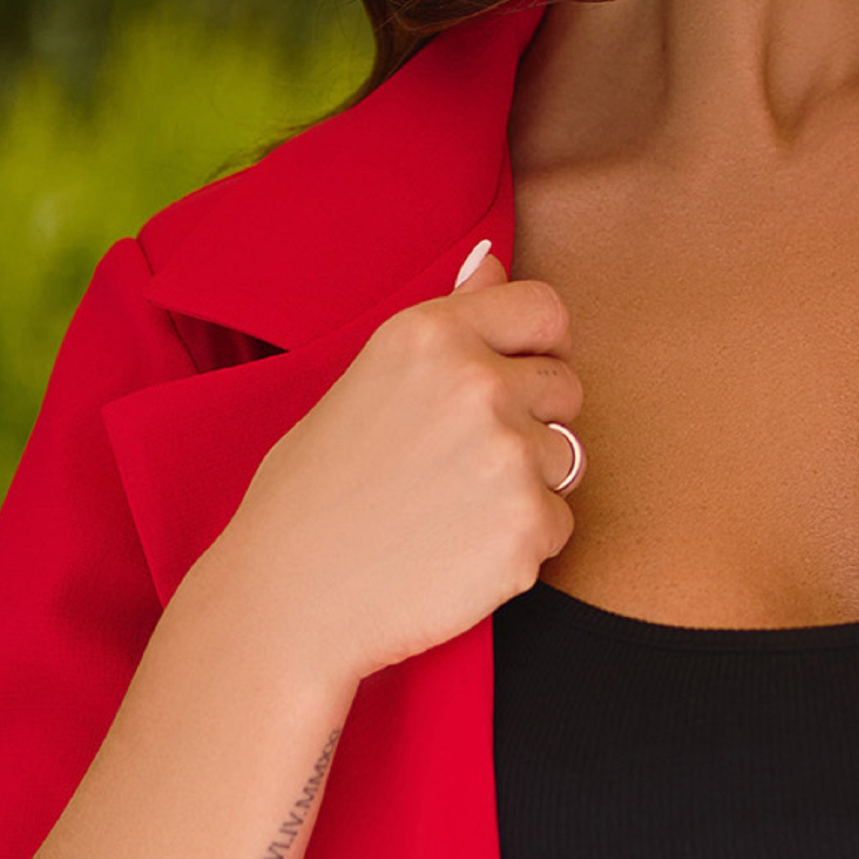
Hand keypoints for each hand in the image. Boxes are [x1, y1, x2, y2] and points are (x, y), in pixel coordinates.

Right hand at [197, 247, 584, 687]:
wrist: (291, 597)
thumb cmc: (313, 496)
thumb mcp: (366, 381)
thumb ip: (444, 323)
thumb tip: (491, 262)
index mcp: (430, 335)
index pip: (544, 311)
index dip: (537, 349)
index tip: (513, 380)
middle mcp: (478, 383)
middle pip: (566, 388)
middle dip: (532, 423)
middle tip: (463, 467)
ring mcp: (510, 455)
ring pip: (566, 461)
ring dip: (527, 487)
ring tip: (452, 512)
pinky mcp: (529, 525)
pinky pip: (561, 524)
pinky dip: (523, 545)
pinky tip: (459, 553)